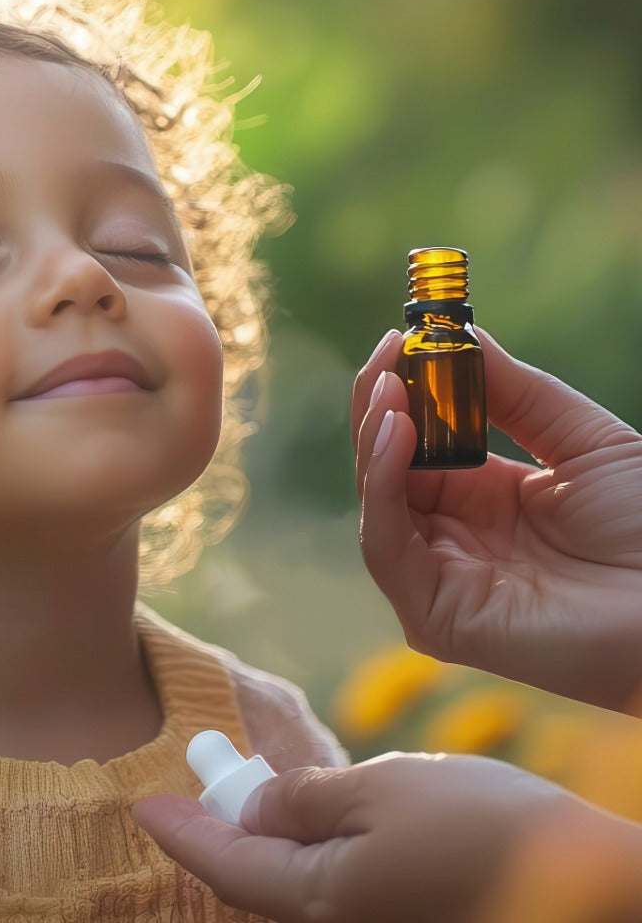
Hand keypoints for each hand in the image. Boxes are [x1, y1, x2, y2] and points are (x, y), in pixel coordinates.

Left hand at [133, 752, 625, 922]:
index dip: (181, 833)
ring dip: (262, 840)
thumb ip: (306, 801)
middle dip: (218, 834)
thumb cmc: (486, 831)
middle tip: (193, 788)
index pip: (226, 867)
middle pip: (255, 881)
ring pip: (293, 884)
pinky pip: (334, 885)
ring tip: (243, 793)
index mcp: (323, 899)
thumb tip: (253, 810)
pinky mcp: (408, 914)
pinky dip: (308, 849)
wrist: (593, 889)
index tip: (142, 807)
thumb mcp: (382, 790)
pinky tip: (310, 817)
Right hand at [352, 328, 641, 712]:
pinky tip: (398, 436)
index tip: (401, 338)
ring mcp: (441, 581)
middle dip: (379, 407)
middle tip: (387, 355)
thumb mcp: (581, 442)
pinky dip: (382, 488)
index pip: (416, 445)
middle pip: (384, 471)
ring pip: (377, 505)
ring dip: (373, 441)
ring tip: (389, 389)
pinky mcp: (437, 617)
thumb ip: (518, 394)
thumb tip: (462, 336)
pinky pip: (387, 547)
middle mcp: (453, 541)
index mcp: (481, 502)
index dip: (403, 393)